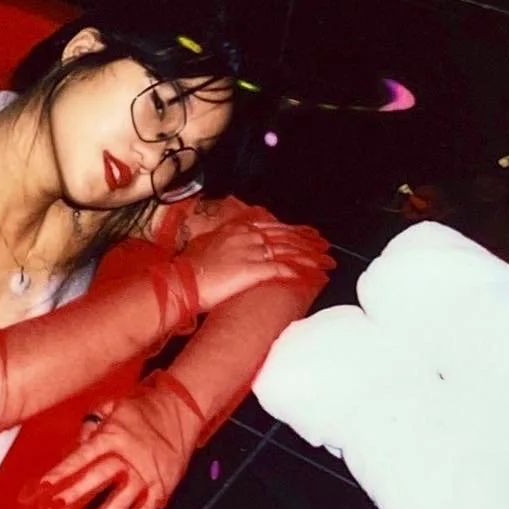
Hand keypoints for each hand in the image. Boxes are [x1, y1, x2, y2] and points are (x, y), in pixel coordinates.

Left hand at [25, 371, 201, 508]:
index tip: (43, 487)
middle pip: (98, 479)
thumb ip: (90, 426)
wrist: (183, 407)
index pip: (83, 456)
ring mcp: (147, 475)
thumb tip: (73, 446)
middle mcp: (130, 457)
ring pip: (120, 504)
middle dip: (74, 497)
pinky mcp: (161, 489)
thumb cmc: (144, 407)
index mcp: (115, 435)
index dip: (62, 472)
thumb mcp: (113, 406)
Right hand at [183, 220, 332, 311]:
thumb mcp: (205, 246)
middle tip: (325, 246)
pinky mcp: (253, 270)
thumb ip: (222, 242)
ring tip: (326, 261)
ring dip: (310, 257)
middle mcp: (246, 237)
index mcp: (235, 230)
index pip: (270, 226)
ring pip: (287, 251)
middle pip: (284, 236)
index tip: (306, 233)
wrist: (181, 282)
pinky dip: (299, 272)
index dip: (291, 230)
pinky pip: (282, 270)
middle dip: (307, 242)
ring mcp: (250, 252)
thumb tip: (227, 244)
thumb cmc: (188, 268)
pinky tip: (311, 275)